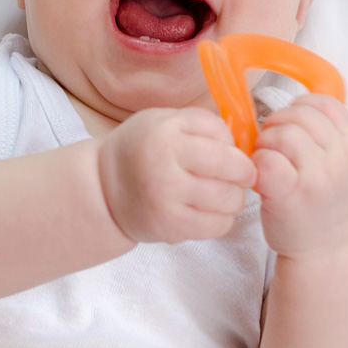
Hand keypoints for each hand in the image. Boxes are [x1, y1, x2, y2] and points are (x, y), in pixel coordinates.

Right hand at [98, 107, 256, 243]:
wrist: (103, 188)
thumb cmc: (142, 149)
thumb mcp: (164, 119)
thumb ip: (203, 124)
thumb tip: (244, 145)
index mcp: (165, 133)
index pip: (225, 139)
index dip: (237, 149)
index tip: (234, 157)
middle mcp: (164, 166)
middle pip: (233, 171)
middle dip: (243, 174)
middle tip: (237, 177)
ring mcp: (166, 200)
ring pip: (229, 200)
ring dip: (232, 198)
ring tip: (219, 194)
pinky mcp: (169, 227)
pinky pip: (218, 226)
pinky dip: (220, 219)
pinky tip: (206, 211)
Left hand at [251, 95, 347, 258]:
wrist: (331, 254)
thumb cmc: (330, 207)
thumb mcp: (346, 166)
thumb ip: (332, 136)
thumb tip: (297, 104)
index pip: (326, 104)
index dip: (301, 107)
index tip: (292, 125)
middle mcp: (341, 159)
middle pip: (300, 114)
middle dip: (279, 124)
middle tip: (272, 145)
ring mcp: (318, 177)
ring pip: (282, 133)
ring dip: (266, 142)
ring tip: (267, 160)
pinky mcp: (291, 194)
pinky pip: (266, 159)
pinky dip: (257, 162)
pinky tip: (261, 176)